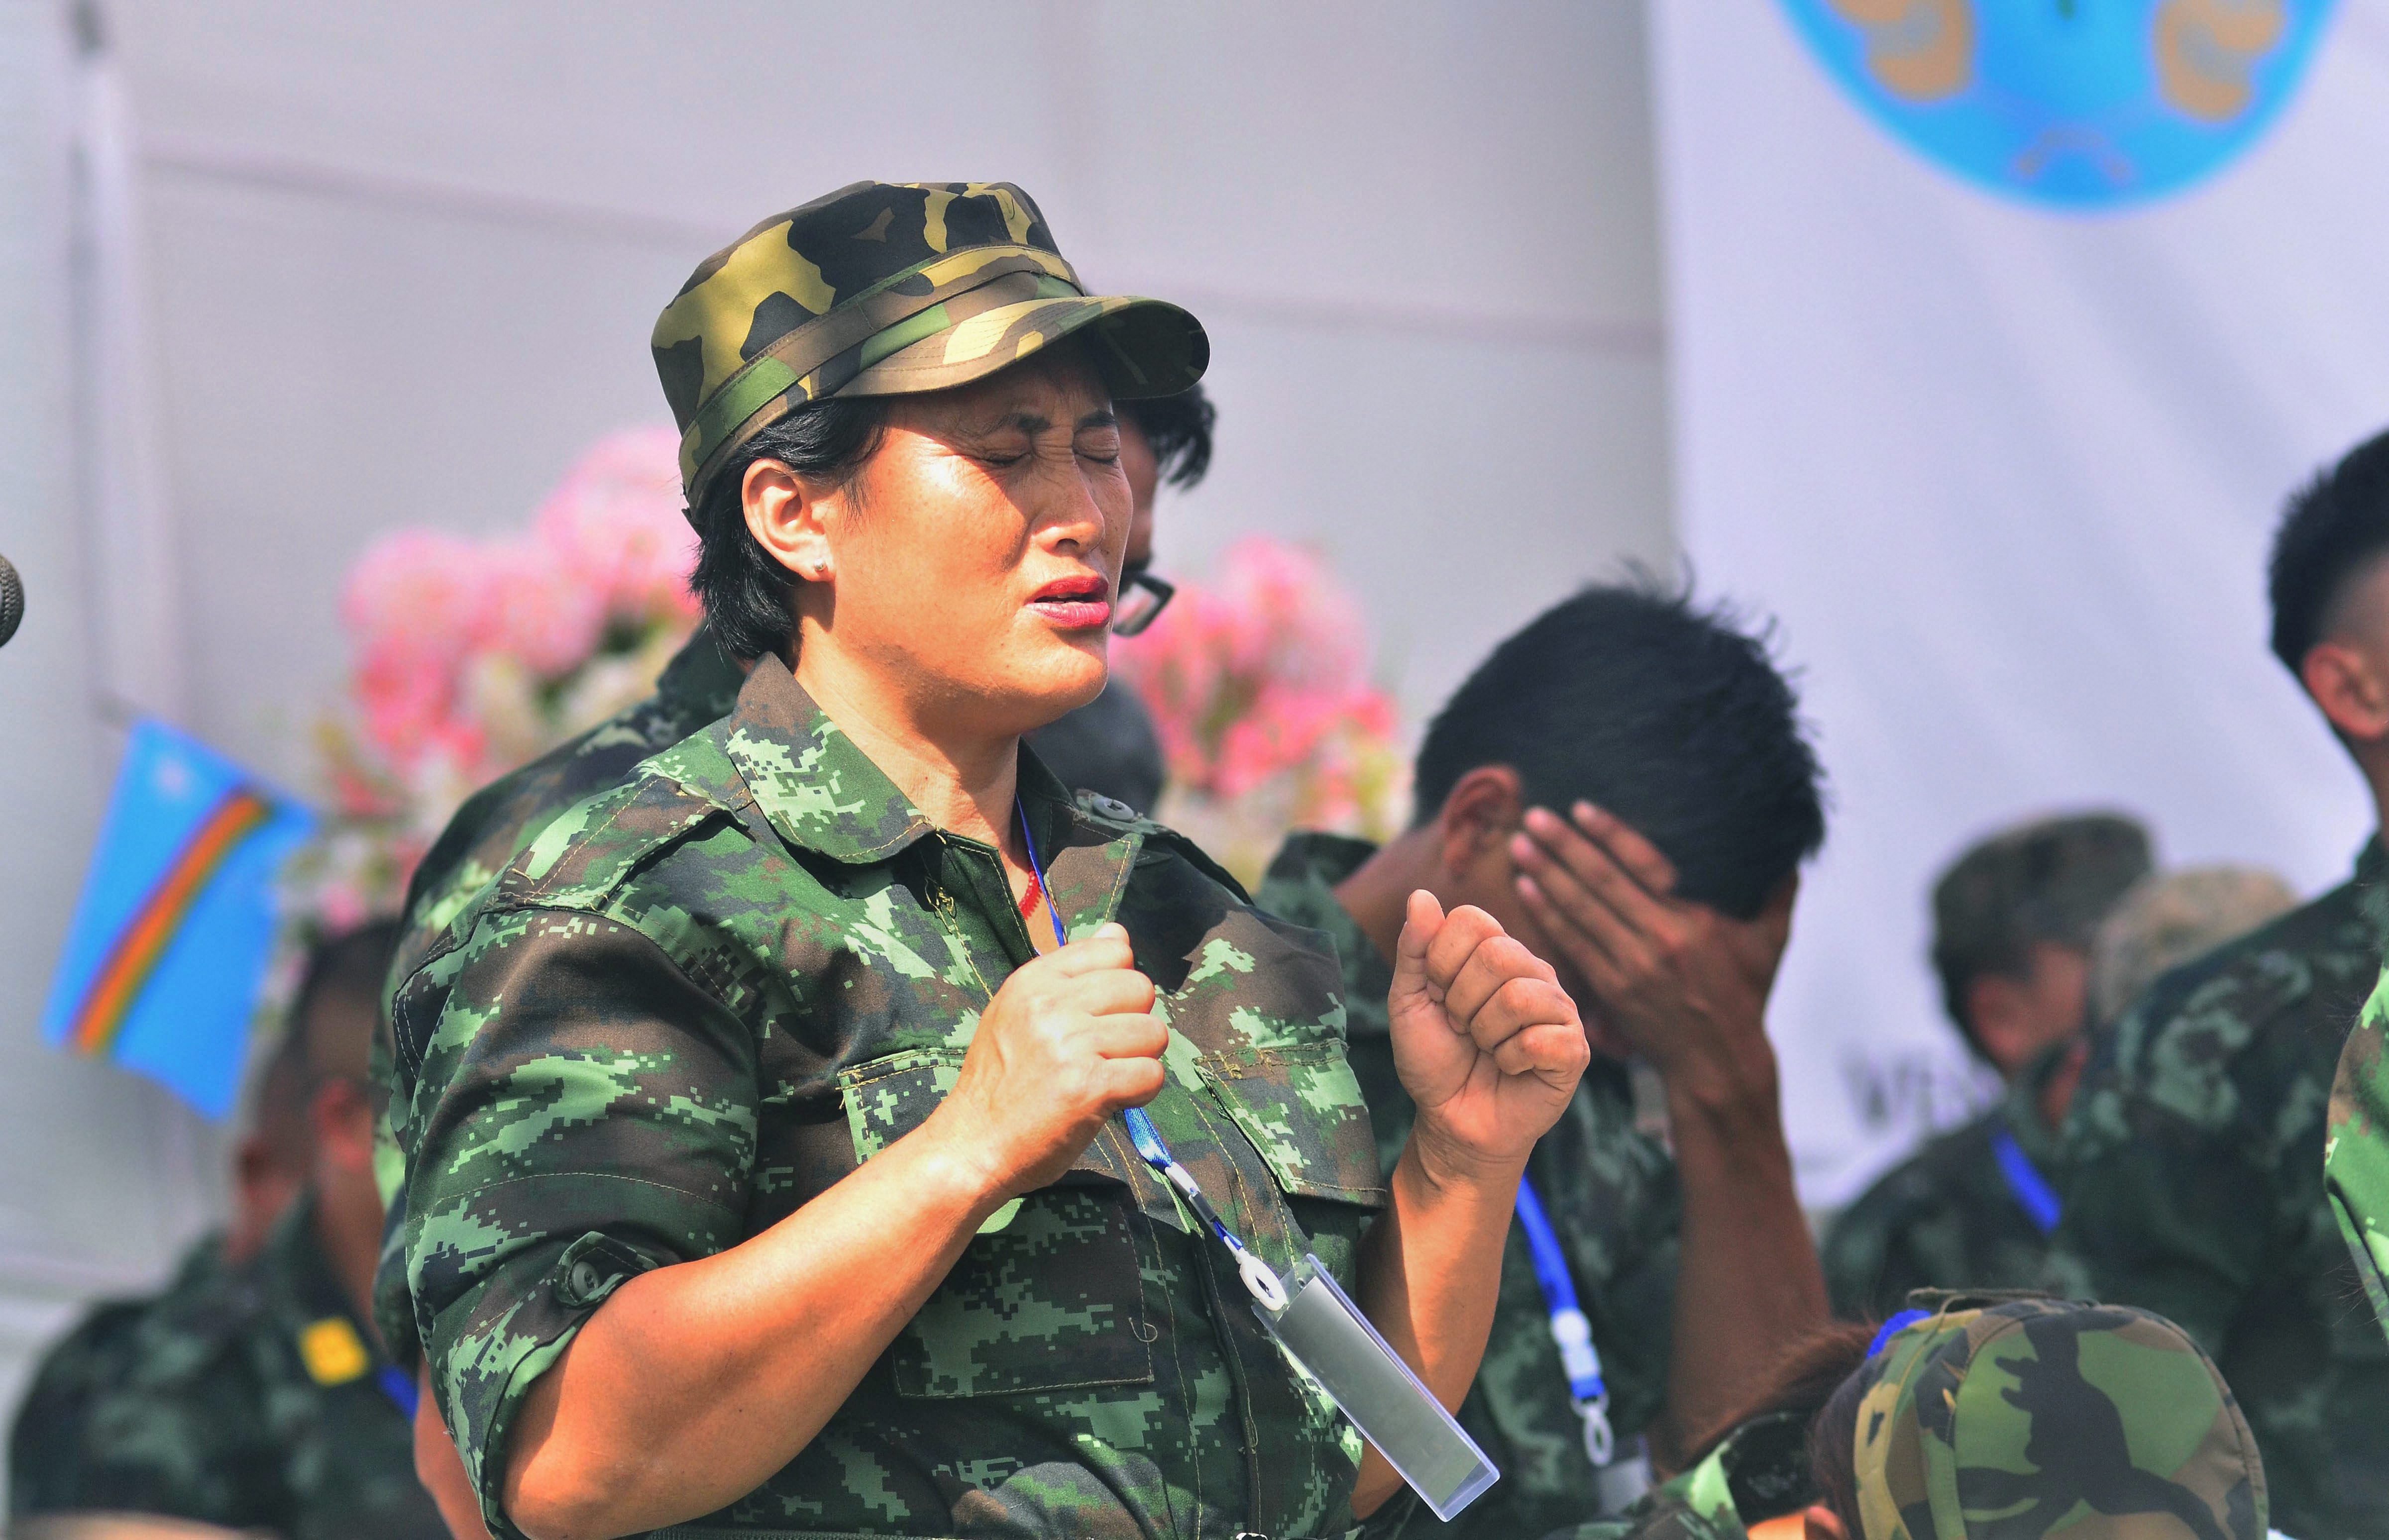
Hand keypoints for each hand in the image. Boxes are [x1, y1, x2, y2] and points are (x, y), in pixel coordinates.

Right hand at [925, 923, 1167, 1198]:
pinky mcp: (1088, 1085)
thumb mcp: (1019, 1013)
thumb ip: (1070, 973)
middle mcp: (1050, 1005)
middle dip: (1134, 1023)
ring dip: (1139, 1059)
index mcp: (1032, 981)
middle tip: (1105, 1052)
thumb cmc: (1000, 1083)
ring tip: (1107, 1076)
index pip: (1114, 950)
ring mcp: (1070, 1044)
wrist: (971, 1146)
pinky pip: (1151, 1074)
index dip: (1118, 986)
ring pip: (1153, 1032)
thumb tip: (1119, 933)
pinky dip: (1140, 1092)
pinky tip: (1112, 1100)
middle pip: (1140, 988)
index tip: (1098, 1017)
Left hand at [1388, 890, 1588, 1183]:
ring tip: (1486, 1049)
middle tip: (1463, 1028)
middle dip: (1462, 1002)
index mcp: (1495, 950)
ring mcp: (1558, 1009)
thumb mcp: (1409, 1001)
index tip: (1438, 996)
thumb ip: (1414, 949)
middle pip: (1498, 954)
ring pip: (1519, 997)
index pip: (1472, 920)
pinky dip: (1511, 1060)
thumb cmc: (1434, 1059)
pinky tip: (1511, 1068)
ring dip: (1486, 1034)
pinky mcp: (1574, 1049)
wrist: (1451, 1121)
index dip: (1441, 962)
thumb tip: (1420, 894)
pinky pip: (1541, 1039)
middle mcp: (1533, 971)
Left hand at [1509, 803, 1791, 1110]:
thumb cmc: (1744, 996)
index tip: (1579, 807)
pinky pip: (1572, 945)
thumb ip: (1777, 896)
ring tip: (1520, 845)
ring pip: (1580, 911)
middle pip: (1601, 882)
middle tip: (1533, 816)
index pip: (1643, 865)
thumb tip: (1790, 854)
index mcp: (1696, 920)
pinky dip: (1547, 916)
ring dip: (1546, 875)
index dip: (1609, 834)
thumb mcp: (1769, 944)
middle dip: (1563, 846)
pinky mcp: (1612, 990)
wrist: (1718, 1061)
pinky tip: (1526, 890)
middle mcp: (1661, 939)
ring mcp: (1633, 967)